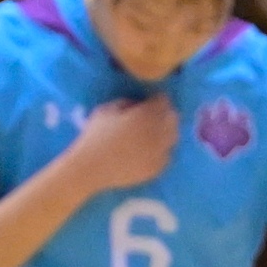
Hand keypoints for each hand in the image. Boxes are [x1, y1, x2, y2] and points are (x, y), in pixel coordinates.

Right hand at [62, 97, 177, 193]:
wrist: (92, 167)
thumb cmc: (95, 136)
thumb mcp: (106, 111)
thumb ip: (125, 103)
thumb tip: (138, 104)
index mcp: (145, 116)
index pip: (163, 102)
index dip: (159, 99)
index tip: (155, 98)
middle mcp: (158, 133)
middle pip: (172, 118)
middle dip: (166, 113)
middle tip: (157, 114)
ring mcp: (160, 152)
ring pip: (173, 137)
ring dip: (167, 131)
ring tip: (155, 130)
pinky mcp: (158, 167)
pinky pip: (167, 154)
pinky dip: (162, 149)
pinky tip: (152, 148)